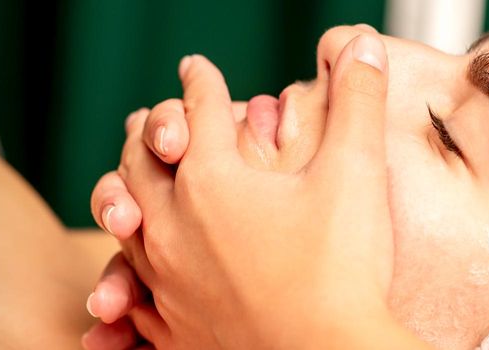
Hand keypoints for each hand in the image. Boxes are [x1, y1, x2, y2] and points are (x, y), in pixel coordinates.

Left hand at [90, 33, 426, 348]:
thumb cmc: (343, 269)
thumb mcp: (356, 172)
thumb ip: (357, 103)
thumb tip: (362, 45)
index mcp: (212, 183)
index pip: (200, 113)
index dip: (202, 82)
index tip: (198, 67)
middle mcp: (175, 227)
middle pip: (143, 161)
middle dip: (152, 130)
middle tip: (159, 118)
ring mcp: (168, 282)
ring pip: (126, 224)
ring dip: (126, 193)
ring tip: (130, 184)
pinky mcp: (175, 329)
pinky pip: (134, 294)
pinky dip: (128, 274)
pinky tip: (133, 277)